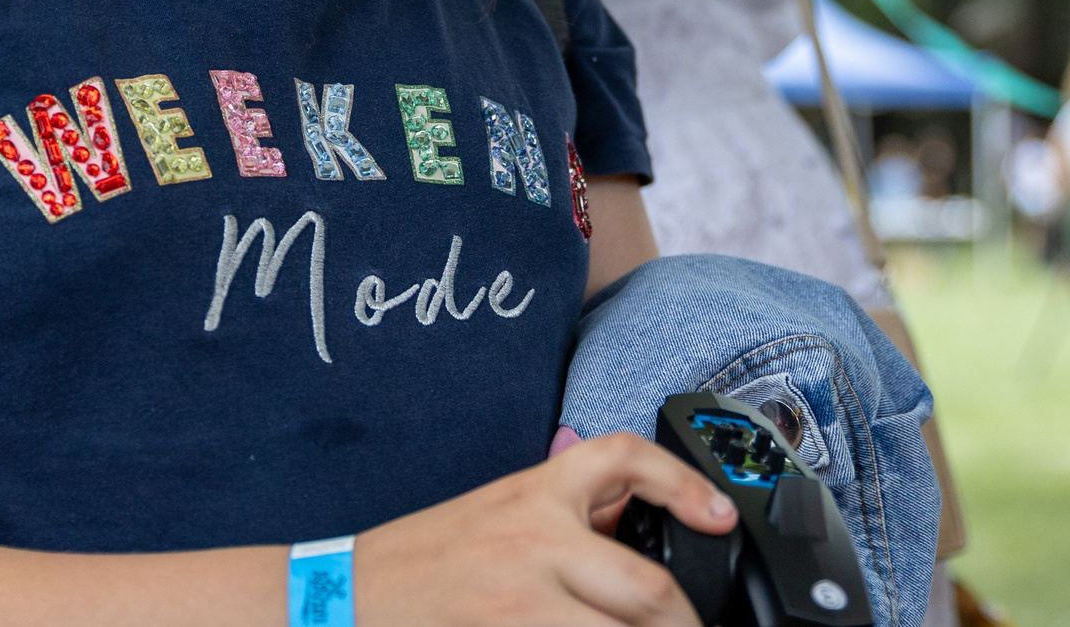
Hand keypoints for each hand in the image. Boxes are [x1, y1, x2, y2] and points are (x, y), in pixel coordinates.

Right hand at [353, 433, 737, 626]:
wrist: (349, 595)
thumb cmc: (429, 558)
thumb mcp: (501, 512)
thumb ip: (569, 515)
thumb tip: (640, 522)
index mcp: (535, 494)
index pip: (622, 458)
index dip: (684, 484)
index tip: (720, 518)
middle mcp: (534, 542)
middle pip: (648, 590)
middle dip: (685, 626)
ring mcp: (521, 603)